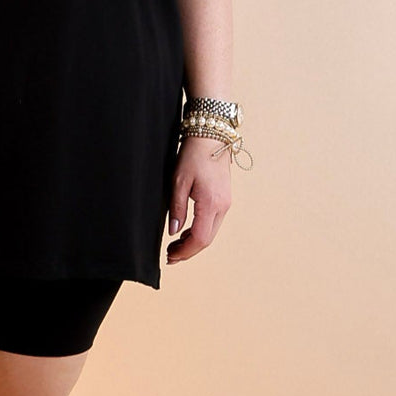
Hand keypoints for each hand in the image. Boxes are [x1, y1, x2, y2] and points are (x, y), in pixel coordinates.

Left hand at [165, 137, 232, 265]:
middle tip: (170, 256)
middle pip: (207, 240)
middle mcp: (222, 207)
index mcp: (211, 204)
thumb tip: (174, 232)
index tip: (170, 256)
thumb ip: (176, 209)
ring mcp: (225, 204)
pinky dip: (200, 232)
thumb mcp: (178, 182)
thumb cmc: (193, 156)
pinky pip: (213, 223)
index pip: (200, 239)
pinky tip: (186, 233)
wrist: (211, 138)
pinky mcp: (224, 200)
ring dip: (193, 243)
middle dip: (188, 251)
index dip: (185, 252)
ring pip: (211, 233)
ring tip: (175, 246)